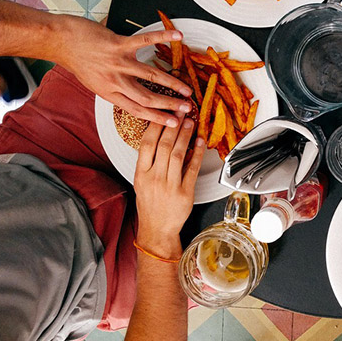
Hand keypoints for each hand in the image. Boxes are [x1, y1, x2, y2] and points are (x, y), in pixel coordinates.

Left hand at [53, 15, 192, 126]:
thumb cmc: (77, 60)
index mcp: (109, 93)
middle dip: (170, 105)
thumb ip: (114, 89)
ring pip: (150, 76)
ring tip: (187, 89)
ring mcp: (118, 62)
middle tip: (187, 108)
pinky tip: (178, 36)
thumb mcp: (94, 83)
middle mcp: (115, 80)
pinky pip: (145, 41)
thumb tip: (132, 96)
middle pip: (148, 97)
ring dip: (172, 83)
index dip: (158, 118)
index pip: (137, 110)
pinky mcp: (118, 44)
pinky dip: (163, 37)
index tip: (173, 123)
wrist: (60, 41)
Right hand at [134, 115, 204, 257]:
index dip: (156, 126)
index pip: (146, 144)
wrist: (157, 229)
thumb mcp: (142, 182)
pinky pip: (192, 169)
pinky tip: (200, 142)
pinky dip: (197, 154)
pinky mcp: (185, 193)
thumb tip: (162, 138)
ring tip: (190, 122)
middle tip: (180, 111)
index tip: (163, 113)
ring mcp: (170, 185)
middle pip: (164, 146)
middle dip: (173, 126)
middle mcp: (154, 178)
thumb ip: (149, 162)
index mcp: (141, 174)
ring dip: (185, 136)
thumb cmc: (150, 204)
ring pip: (178, 154)